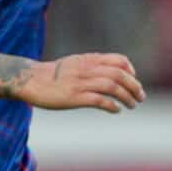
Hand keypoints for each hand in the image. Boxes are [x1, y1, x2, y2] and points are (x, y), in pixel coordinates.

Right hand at [17, 53, 145, 112]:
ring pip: (112, 87)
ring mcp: (80, 83)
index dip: (130, 70)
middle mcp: (87, 69)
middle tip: (140, 98)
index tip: (134, 80)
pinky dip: (112, 105)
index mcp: (88, 60)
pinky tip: (116, 110)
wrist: (30, 80)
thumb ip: (91, 66)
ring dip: (127, 97)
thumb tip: (109, 74)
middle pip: (119, 75)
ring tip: (132, 105)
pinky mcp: (74, 97)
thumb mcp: (74, 64)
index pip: (118, 60)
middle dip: (134, 86)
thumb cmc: (52, 75)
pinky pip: (99, 100)